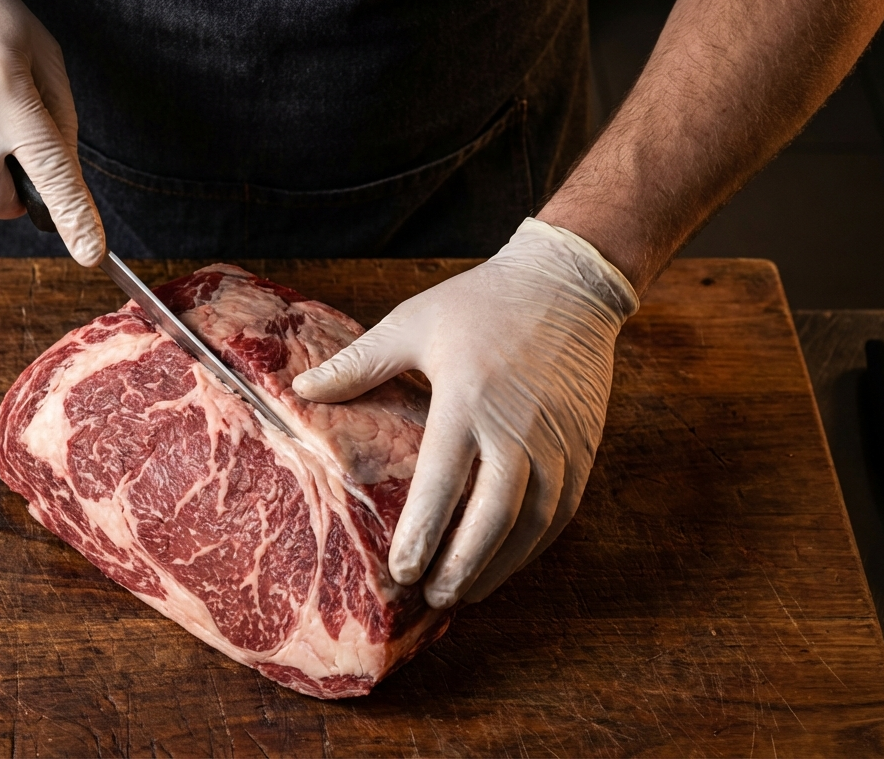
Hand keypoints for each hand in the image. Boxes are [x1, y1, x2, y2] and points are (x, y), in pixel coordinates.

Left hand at [292, 219, 637, 607]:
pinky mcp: (582, 447)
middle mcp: (517, 428)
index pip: (444, 481)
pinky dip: (535, 545)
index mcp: (467, 398)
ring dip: (500, 565)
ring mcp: (556, 442)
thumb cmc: (480, 303)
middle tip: (434, 598)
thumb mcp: (412, 323)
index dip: (425, 531)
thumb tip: (301, 389)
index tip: (403, 571)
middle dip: (462, 564)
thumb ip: (358, 364)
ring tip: (465, 592)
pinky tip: (508, 562)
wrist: (568, 285)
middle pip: (493, 516)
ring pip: (533, 523)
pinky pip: (561, 510)